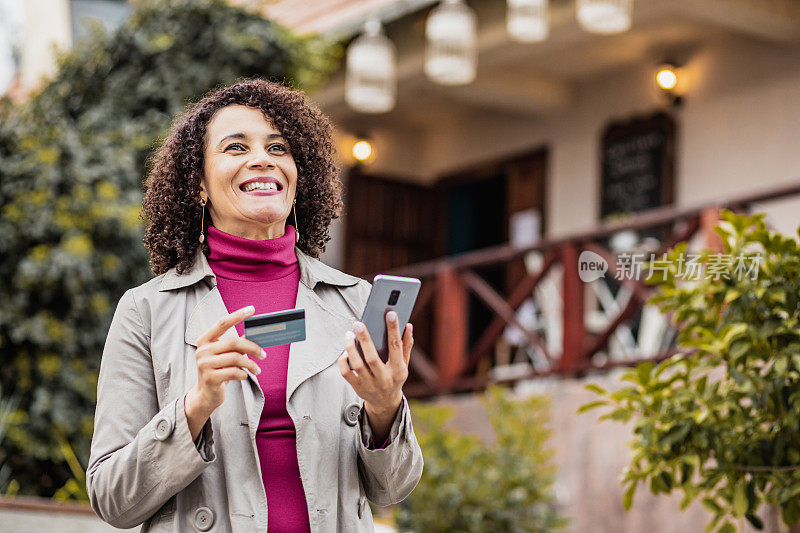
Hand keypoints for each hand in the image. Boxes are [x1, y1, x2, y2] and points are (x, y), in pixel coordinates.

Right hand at [185, 305, 264, 439]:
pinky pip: (234, 372)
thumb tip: (257, 332)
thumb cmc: (219, 370)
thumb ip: (237, 344)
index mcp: (205, 340)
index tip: (252, 309)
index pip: (222, 323)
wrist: (206, 394)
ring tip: (257, 369)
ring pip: (236, 358)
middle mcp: (202, 350)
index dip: (237, 315)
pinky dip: (244, 374)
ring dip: (251, 364)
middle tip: (263, 354)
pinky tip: (245, 376)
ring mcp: (204, 364)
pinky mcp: (210, 378)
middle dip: (252, 347)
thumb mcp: (226, 355)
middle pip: (233, 342)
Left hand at [338, 311, 412, 442]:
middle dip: (365, 338)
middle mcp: (384, 379)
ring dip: (351, 348)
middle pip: (372, 357)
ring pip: (357, 364)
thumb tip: (408, 326)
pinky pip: (346, 373)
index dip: (393, 329)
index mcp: (398, 371)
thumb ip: (406, 345)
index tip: (390, 314)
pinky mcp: (358, 388)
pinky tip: (345, 351)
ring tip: (349, 334)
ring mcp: (370, 384)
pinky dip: (343, 360)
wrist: (385, 403)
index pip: (396, 347)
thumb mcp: (404, 364)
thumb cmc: (395, 378)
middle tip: (358, 323)